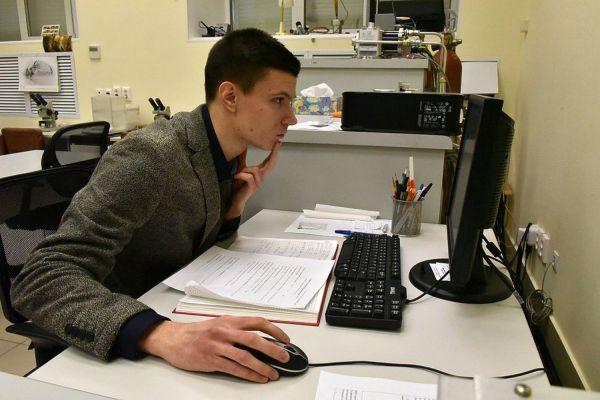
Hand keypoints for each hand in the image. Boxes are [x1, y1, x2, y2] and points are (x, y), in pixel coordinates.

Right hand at [138, 316, 290, 382]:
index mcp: (229, 321)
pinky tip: (258, 378)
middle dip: (273, 349)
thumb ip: (237, 330)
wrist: (173, 339)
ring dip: (262, 366)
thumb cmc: (197, 332)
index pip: (257, 322)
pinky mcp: (211, 360)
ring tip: (273, 373)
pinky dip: (249, 375)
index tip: (285, 339)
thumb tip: (260, 340)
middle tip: (284, 358)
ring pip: (245, 357)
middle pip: (254, 339)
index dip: (274, 330)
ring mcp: (218, 346)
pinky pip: (234, 369)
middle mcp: (225, 332)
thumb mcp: (219, 324)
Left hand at [225, 142, 280, 219]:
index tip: (278, 143)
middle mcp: (261, 177)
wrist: (236, 199)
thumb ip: (243, 159)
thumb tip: (243, 147)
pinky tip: (236, 176)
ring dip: (244, 170)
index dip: (274, 152)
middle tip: (276, 144)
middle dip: (274, 154)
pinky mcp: (252, 187)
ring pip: (255, 170)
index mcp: (259, 173)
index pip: (269, 161)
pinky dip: (241, 175)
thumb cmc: (239, 186)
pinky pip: (249, 177)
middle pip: (271, 164)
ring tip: (238, 174)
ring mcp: (258, 183)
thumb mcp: (241, 169)